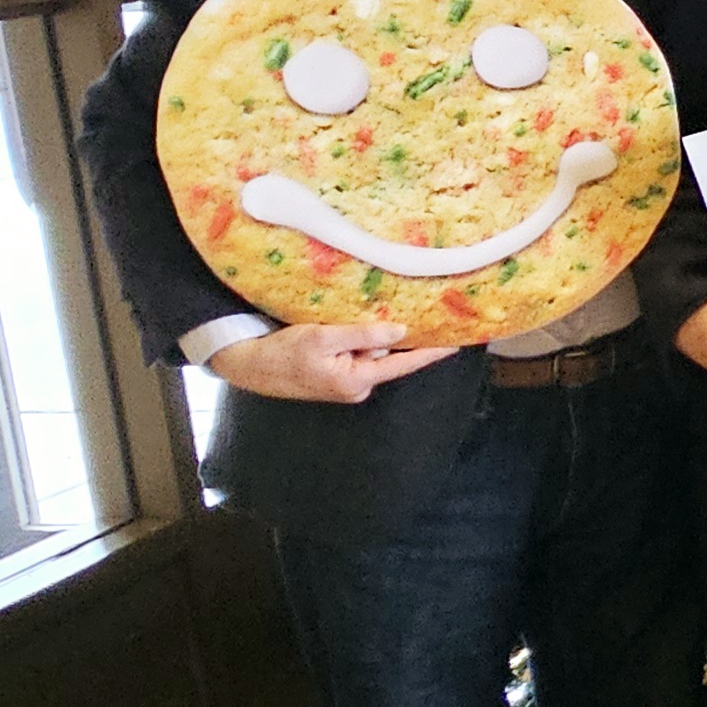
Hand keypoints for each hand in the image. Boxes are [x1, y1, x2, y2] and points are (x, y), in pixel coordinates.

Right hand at [206, 321, 453, 402]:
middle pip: (385, 355)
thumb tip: (400, 331)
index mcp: (356, 381)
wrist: (250, 366)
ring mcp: (346, 384)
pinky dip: (348, 342)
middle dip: (380, 335)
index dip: (430, 352)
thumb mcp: (323, 337)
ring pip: (368, 352)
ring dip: (359, 337)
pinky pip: (353, 355)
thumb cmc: (283, 352)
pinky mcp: (336, 377)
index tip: (455, 344)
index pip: (403, 364)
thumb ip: (363, 334)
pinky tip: (328, 334)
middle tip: (362, 319)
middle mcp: (357, 387)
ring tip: (330, 328)